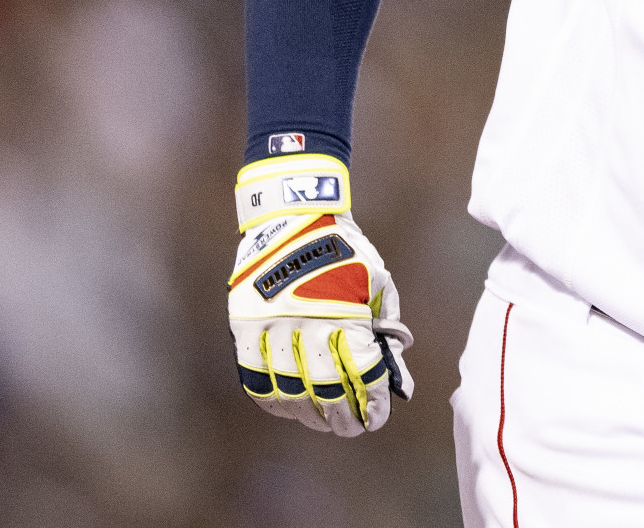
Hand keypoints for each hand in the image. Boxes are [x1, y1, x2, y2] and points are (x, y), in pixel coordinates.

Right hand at [227, 154, 411, 434]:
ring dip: (309, 413)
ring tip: (325, 422)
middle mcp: (306, 322)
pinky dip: (274, 400)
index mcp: (344, 310)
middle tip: (353, 428)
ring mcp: (272, 326)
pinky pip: (256, 378)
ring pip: (288, 390)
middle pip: (325, 389)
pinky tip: (292, 407)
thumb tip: (398, 381)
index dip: (371, 401)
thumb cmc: (345, 251)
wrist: (293, 216)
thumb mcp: (378, 283)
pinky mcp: (246, 327)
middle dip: (343, 415)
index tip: (378, 417)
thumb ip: (387, 331)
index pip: (361, 372)